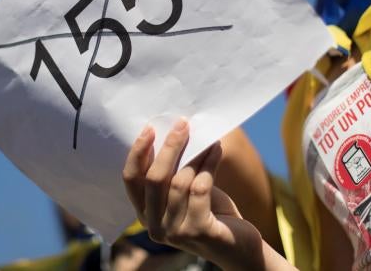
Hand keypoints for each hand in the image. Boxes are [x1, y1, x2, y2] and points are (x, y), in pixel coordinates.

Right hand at [123, 120, 266, 269]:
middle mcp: (154, 226)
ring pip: (179, 182)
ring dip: (195, 155)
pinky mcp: (198, 231)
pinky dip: (209, 165)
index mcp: (144, 213)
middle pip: (155, 178)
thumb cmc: (210, 211)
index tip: (150, 128)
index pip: (131, 180)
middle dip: (169, 147)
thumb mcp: (185, 190)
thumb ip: (173, 171)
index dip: (138, 152)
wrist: (239, 246)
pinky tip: (216, 151)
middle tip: (182, 125)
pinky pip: (200, 188)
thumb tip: (173, 130)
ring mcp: (175, 232)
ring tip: (208, 140)